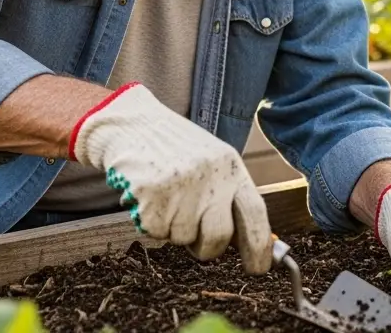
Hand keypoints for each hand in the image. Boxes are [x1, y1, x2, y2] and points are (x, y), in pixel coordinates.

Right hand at [70, 82, 271, 273]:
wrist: (131, 124)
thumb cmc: (174, 148)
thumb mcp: (211, 163)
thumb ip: (227, 197)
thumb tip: (244, 244)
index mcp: (230, 166)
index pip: (255, 213)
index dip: (259, 246)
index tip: (258, 267)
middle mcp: (209, 175)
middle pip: (218, 237)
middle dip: (206, 247)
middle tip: (193, 233)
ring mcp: (180, 185)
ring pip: (183, 238)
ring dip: (173, 228)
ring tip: (167, 197)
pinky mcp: (152, 194)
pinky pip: (156, 232)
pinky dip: (151, 222)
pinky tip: (150, 197)